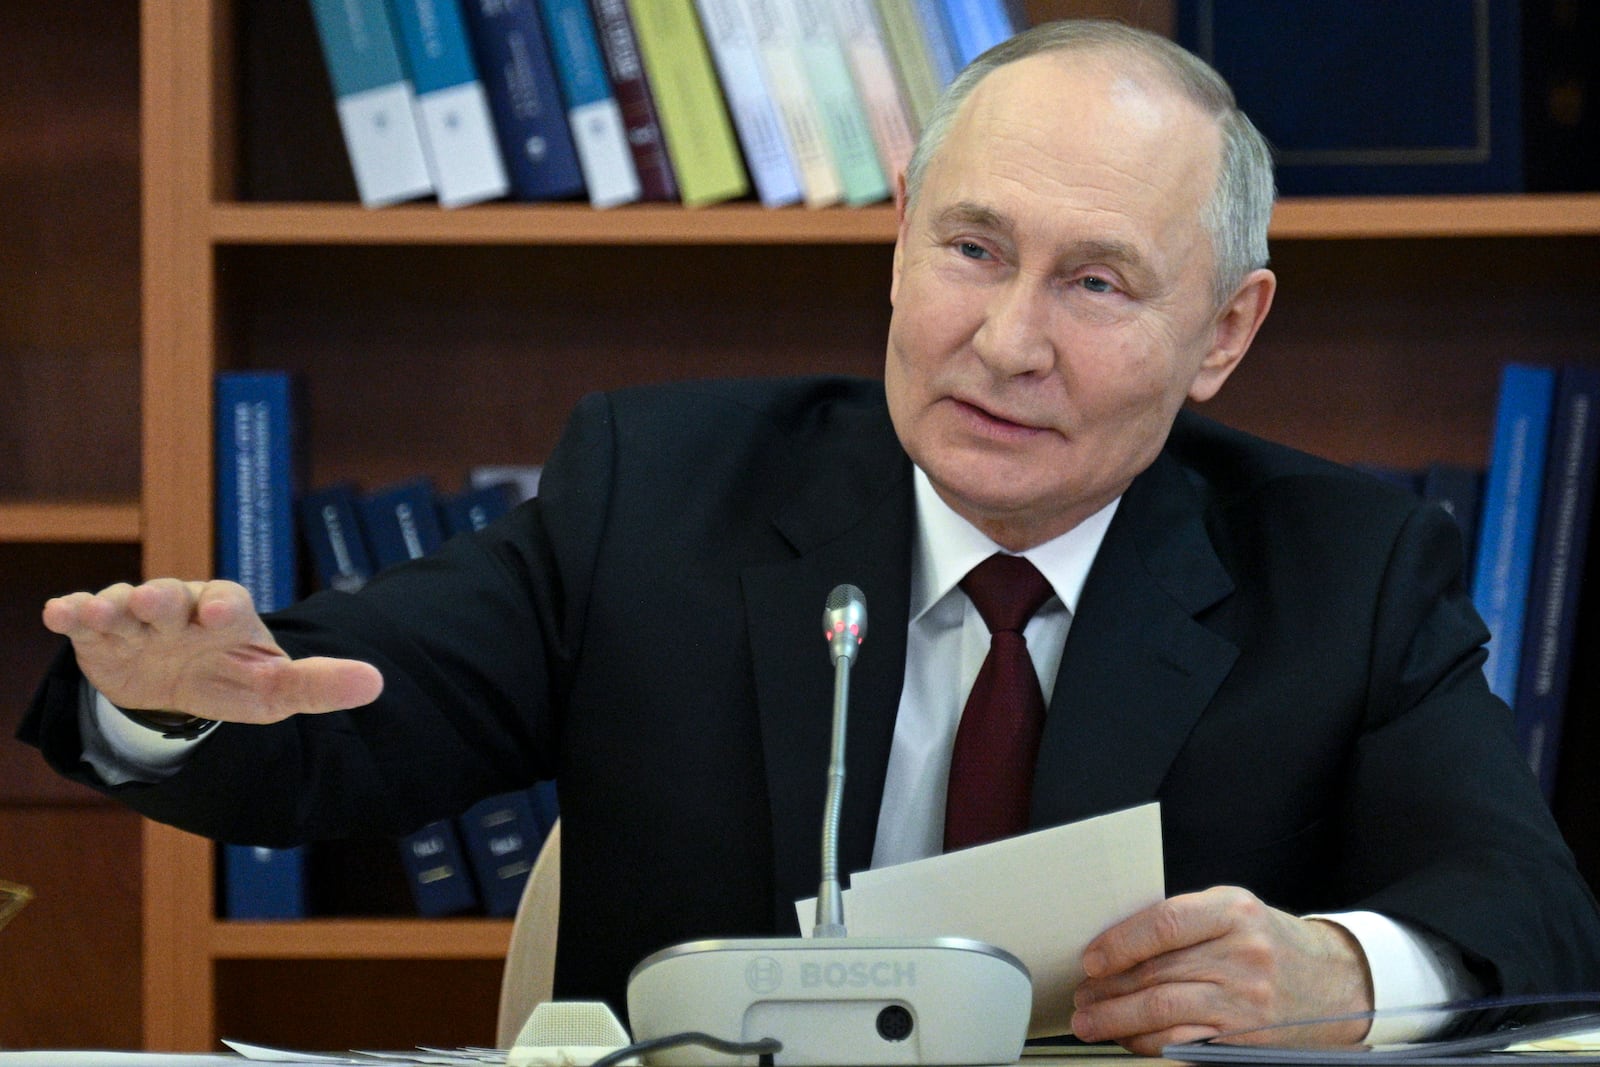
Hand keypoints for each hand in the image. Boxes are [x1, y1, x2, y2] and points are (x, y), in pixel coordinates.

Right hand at [43, 578, 382, 722]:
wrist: (176, 685)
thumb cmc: (232, 678)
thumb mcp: (274, 688)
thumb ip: (318, 684)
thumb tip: (376, 682)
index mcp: (228, 616)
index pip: (229, 603)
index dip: (224, 607)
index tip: (222, 615)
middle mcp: (183, 608)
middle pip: (173, 596)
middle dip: (164, 598)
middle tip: (155, 601)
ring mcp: (139, 619)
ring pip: (125, 605)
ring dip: (113, 606)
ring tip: (103, 611)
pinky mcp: (101, 634)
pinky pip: (84, 618)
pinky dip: (72, 613)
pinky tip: (60, 613)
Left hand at [1071, 886, 1373, 1055]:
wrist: (1337, 982)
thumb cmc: (1271, 942)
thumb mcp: (1235, 911)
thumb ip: (1183, 922)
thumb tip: (1115, 945)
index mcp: (1234, 911)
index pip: (1163, 924)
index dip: (1119, 943)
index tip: (1092, 959)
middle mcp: (1243, 954)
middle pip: (1157, 972)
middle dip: (1109, 988)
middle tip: (1082, 996)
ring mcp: (1247, 1000)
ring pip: (1164, 1011)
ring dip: (1118, 1019)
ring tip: (1093, 1020)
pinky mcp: (1246, 1038)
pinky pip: (1184, 1042)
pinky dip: (1149, 1043)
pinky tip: (1130, 1038)